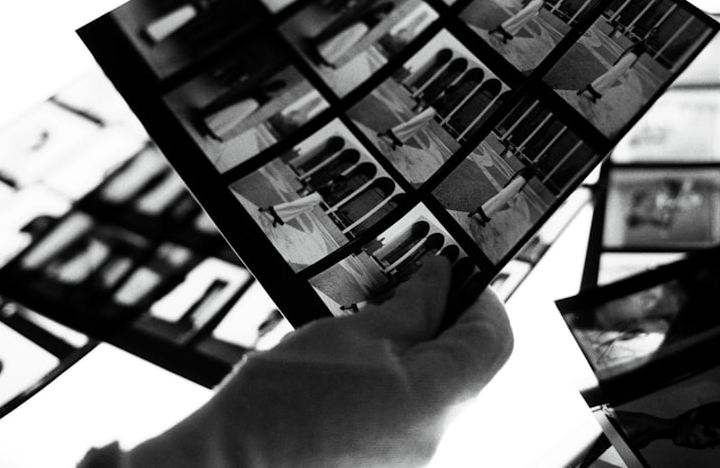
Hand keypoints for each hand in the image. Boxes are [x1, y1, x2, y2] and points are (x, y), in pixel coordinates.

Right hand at [127, 256, 512, 467]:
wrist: (227, 465)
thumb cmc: (279, 403)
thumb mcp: (349, 334)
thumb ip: (410, 307)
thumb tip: (440, 281)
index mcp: (436, 400)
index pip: (493, 340)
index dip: (481, 297)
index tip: (458, 272)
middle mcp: (434, 439)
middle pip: (465, 366)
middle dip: (442, 320)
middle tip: (408, 286)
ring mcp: (408, 460)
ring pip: (433, 390)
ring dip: (413, 351)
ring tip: (369, 322)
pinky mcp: (382, 466)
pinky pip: (406, 415)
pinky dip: (392, 381)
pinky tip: (352, 363)